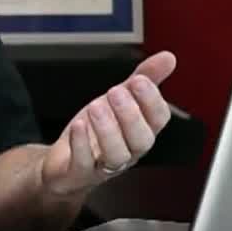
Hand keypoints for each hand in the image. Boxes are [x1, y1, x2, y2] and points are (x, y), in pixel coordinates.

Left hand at [40, 51, 175, 196]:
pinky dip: (81, 143)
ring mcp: (105, 164)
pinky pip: (84, 162)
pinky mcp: (80, 172)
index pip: (158, 120)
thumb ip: (143, 79)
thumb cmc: (95, 132)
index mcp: (140, 132)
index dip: (151, 101)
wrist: (63, 163)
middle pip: (141, 140)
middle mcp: (128, 151)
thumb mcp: (117, 100)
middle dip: (131, 114)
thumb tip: (168, 58)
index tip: (139, 81)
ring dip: (108, 129)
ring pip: (116, 154)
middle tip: (116, 92)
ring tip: (96, 106)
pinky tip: (78, 125)